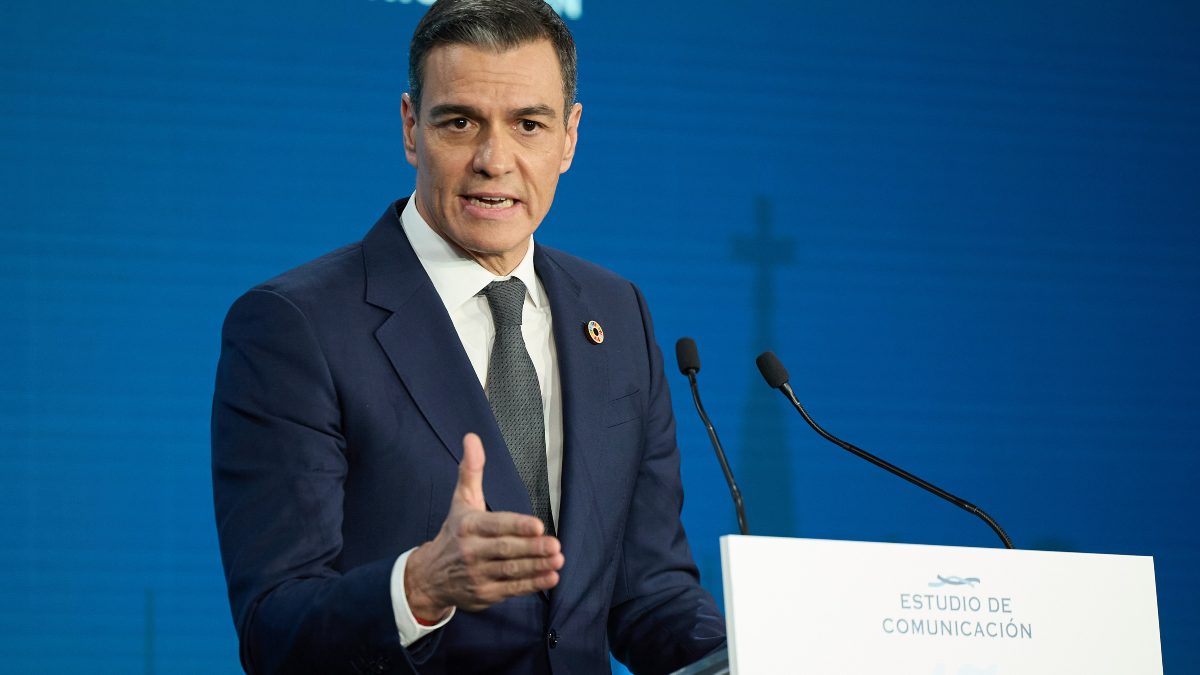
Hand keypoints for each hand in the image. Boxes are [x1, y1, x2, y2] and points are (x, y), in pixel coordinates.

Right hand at [404, 433, 562, 620]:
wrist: (429, 577)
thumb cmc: (454, 533)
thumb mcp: (461, 500)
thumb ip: (471, 470)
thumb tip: (472, 437)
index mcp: (467, 526)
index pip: (494, 525)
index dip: (516, 526)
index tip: (537, 525)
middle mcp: (471, 552)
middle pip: (505, 550)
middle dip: (531, 548)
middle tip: (555, 544)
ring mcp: (477, 575)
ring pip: (510, 571)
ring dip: (536, 566)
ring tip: (558, 560)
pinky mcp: (485, 595)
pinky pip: (512, 589)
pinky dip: (532, 584)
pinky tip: (550, 576)